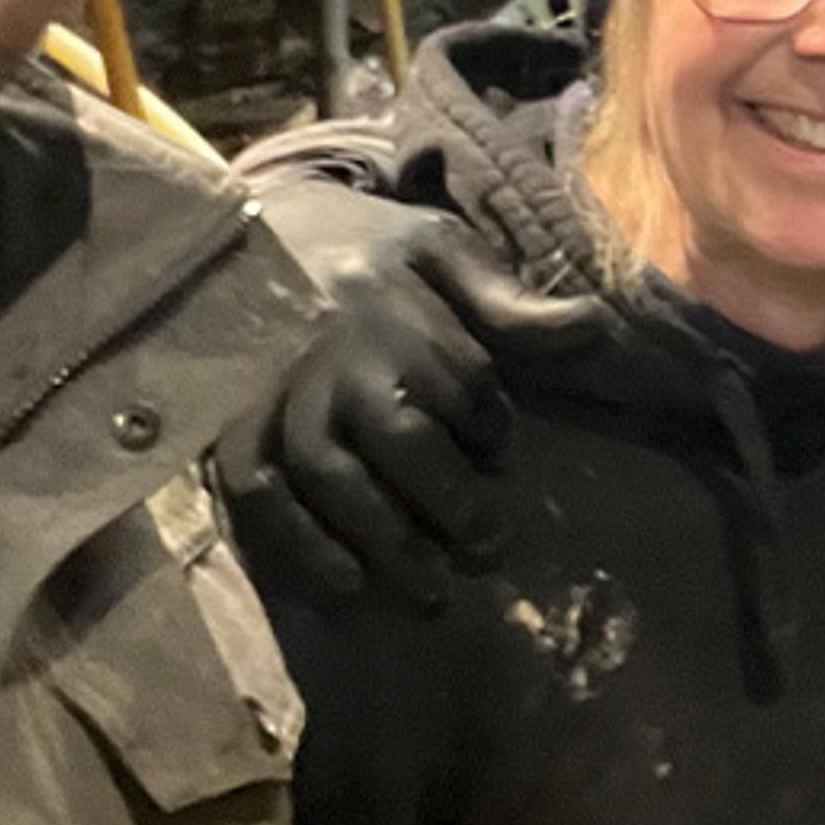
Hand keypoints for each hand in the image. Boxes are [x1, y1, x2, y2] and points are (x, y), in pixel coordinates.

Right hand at [217, 184, 531, 607]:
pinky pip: (258, 494)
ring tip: (431, 594)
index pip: (461, 382)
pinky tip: (346, 585)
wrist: (254, 230)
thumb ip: (509, 300)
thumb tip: (596, 326)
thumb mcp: (440, 250)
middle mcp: (332, 351)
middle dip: (451, 505)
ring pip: (331, 479)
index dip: (490, 431)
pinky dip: (299, 545)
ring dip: (384, 543)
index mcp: (391, 302)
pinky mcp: (228, 424)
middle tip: (488, 555)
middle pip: (401, 438)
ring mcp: (273, 392)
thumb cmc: (364, 252)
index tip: (499, 458)